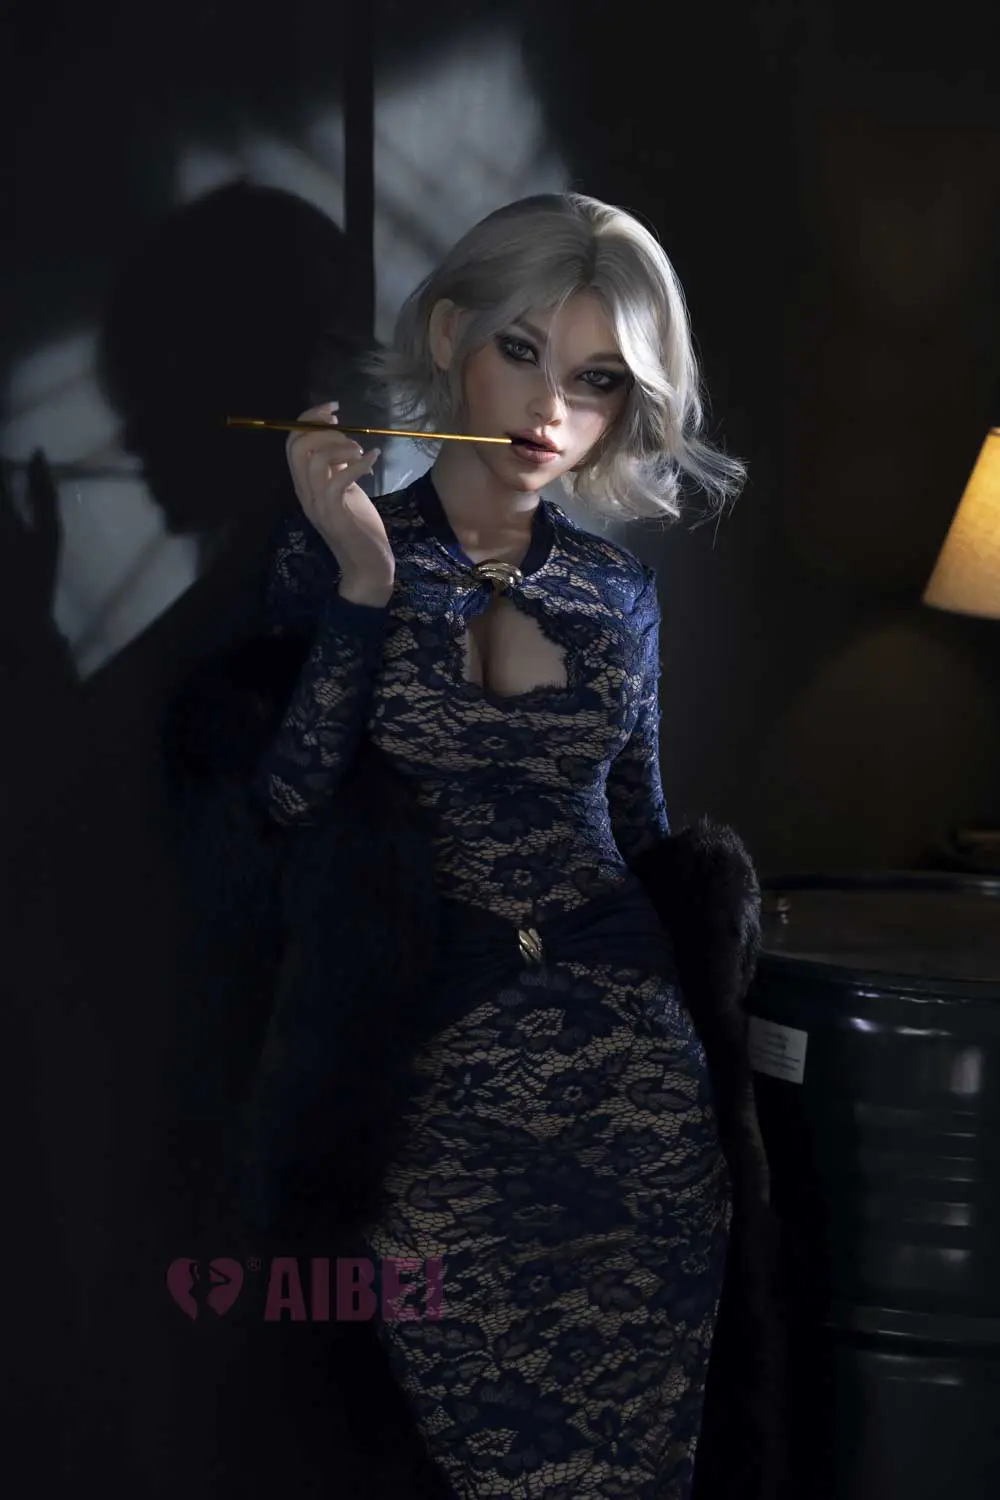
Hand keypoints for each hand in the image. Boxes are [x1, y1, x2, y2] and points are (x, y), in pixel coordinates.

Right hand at [285, 401, 394, 602]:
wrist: (367, 567)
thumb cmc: (359, 529)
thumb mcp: (346, 492)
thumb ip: (337, 468)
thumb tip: (340, 441)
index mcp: (304, 485)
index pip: (292, 444)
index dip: (308, 420)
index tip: (332, 411)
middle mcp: (305, 493)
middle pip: (297, 447)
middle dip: (321, 428)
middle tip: (346, 429)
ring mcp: (318, 505)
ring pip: (315, 460)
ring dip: (341, 446)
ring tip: (361, 450)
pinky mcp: (336, 514)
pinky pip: (339, 479)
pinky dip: (358, 463)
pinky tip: (374, 458)